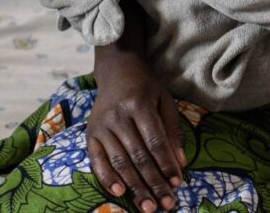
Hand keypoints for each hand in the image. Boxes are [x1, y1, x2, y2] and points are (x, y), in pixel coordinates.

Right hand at [86, 60, 185, 212]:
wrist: (116, 71)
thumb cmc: (146, 88)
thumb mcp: (165, 101)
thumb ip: (172, 131)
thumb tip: (180, 164)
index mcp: (139, 104)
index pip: (155, 141)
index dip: (166, 164)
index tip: (178, 183)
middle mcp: (117, 115)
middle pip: (138, 156)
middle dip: (154, 183)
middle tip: (166, 205)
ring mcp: (101, 125)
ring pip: (120, 162)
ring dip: (135, 188)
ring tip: (149, 207)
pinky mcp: (90, 134)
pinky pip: (97, 161)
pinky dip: (107, 179)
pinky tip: (120, 193)